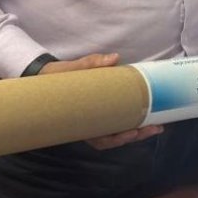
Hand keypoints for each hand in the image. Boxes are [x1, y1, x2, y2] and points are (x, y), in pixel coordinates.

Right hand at [38, 52, 163, 149]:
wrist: (41, 77)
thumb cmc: (54, 79)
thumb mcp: (68, 70)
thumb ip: (90, 64)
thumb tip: (114, 58)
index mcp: (80, 122)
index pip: (100, 140)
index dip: (117, 139)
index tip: (132, 132)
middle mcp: (88, 125)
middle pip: (114, 138)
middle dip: (136, 135)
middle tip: (155, 128)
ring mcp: (95, 121)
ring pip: (118, 133)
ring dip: (138, 130)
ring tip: (156, 125)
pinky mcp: (100, 113)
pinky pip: (116, 122)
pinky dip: (131, 120)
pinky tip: (146, 116)